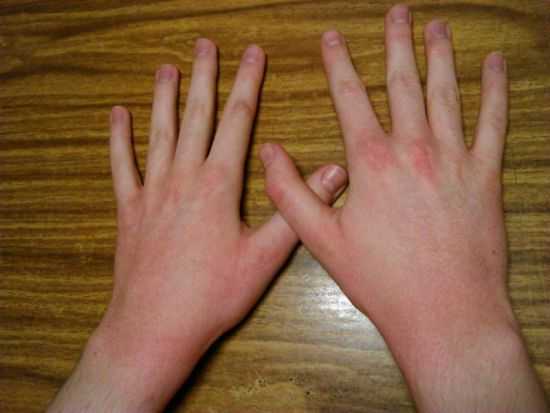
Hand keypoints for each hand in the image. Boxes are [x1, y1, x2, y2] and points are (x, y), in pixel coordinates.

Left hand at [48, 40, 346, 412]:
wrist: (154, 328)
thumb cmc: (212, 295)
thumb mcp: (264, 257)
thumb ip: (296, 210)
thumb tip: (334, 172)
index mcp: (218, 184)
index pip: (237, 121)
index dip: (247, 84)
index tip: (252, 55)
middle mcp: (182, 177)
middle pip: (196, 116)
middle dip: (204, 77)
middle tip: (205, 45)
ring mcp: (151, 191)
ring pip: (159, 132)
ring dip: (164, 97)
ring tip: (167, 67)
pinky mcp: (129, 210)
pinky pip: (121, 165)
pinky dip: (118, 138)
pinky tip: (117, 114)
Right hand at [261, 5, 547, 411]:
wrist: (444, 312)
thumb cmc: (381, 280)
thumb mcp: (321, 241)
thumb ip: (290, 193)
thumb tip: (268, 152)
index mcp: (371, 162)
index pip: (350, 99)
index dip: (339, 64)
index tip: (333, 38)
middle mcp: (413, 148)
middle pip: (402, 83)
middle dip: (396, 43)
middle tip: (396, 12)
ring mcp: (453, 158)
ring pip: (446, 92)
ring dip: (440, 55)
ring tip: (437, 26)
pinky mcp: (485, 175)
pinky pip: (493, 122)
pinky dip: (494, 90)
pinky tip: (494, 66)